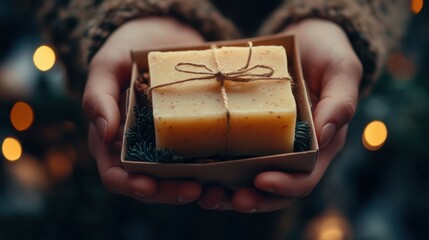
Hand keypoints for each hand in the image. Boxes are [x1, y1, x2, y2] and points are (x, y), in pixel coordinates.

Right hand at [84, 17, 204, 203]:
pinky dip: (211, 171)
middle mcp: (139, 150)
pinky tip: (227, 172)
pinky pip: (199, 159)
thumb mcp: (106, 68)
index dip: (130, 184)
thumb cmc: (124, 52)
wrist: (159, 37)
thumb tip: (105, 133)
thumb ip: (98, 99)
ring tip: (215, 189)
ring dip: (194, 187)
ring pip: (177, 178)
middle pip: (151, 184)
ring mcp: (165, 145)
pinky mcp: (189, 136)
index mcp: (113, 142)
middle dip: (170, 191)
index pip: (115, 175)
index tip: (148, 185)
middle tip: (194, 190)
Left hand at [199, 19, 361, 211]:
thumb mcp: (341, 70)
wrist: (305, 40)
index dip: (285, 185)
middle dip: (250, 198)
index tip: (261, 180)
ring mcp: (270, 144)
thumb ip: (341, 101)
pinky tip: (196, 170)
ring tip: (204, 194)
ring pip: (249, 179)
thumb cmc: (328, 53)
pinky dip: (216, 168)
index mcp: (320, 145)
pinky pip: (233, 156)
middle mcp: (294, 151)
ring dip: (227, 192)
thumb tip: (326, 133)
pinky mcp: (250, 132)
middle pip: (273, 189)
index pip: (304, 177)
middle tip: (222, 198)